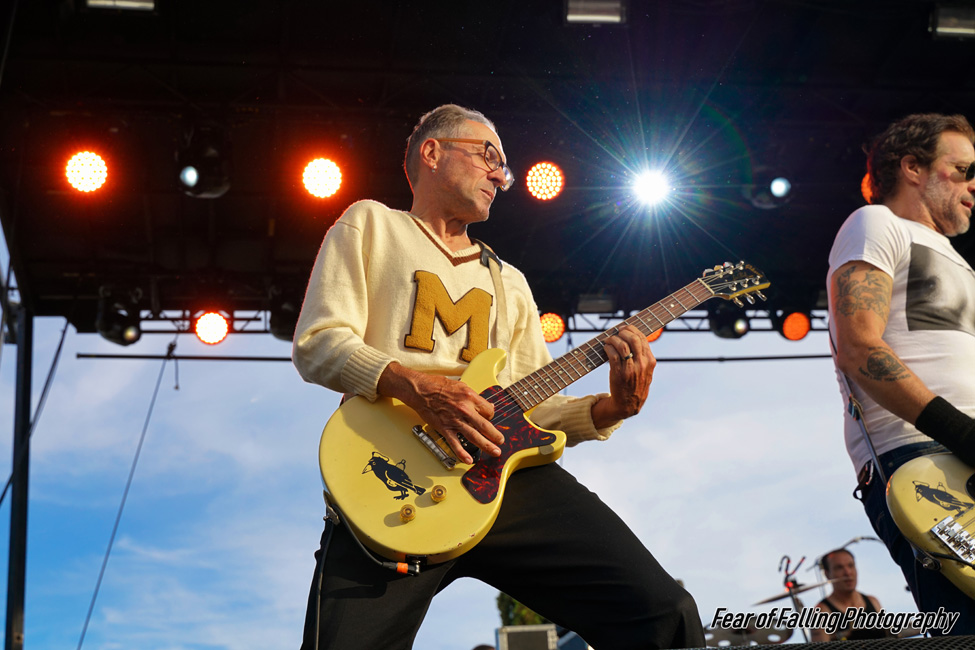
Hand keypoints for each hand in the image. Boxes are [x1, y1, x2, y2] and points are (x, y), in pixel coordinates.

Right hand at [378, 363, 504, 463]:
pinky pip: (455, 443)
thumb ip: (474, 396)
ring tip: (495, 452)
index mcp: (470, 397)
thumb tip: (486, 404)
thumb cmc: (438, 385)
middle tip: (501, 441)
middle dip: (496, 435)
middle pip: (485, 426)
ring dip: (486, 446)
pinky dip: (462, 453)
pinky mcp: (444, 428)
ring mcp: (454, 421)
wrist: (420, 390)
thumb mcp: (461, 385)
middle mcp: (464, 410)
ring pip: (474, 436)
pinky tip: (468, 460)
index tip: (488, 418)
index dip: (490, 416)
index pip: (488, 411)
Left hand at [593, 325, 654, 425]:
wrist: (628, 405)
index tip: (625, 328)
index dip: (632, 330)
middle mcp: (642, 364)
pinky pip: (612, 355)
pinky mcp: (619, 374)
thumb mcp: (646, 371)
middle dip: (623, 332)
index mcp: (650, 362)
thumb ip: (643, 356)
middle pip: (633, 339)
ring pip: (622, 345)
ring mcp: (630, 369)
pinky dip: (607, 348)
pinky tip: (605, 348)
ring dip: (613, 339)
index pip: (643, 338)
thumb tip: (634, 337)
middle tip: (616, 332)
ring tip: (609, 340)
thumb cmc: (635, 385)